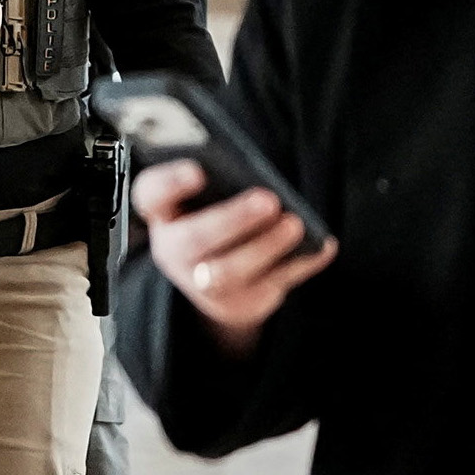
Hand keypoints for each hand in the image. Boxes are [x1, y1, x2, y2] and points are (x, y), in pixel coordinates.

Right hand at [135, 161, 338, 357]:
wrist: (215, 276)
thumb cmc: (215, 216)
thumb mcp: (207, 196)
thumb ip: (222, 181)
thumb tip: (258, 176)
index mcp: (163, 213)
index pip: (151, 195)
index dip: (170, 183)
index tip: (198, 170)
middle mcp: (175, 252)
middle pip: (193, 241)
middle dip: (232, 220)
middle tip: (268, 199)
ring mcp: (204, 284)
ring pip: (229, 273)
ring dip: (265, 247)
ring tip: (295, 224)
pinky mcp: (241, 304)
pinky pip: (273, 285)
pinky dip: (301, 264)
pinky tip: (322, 245)